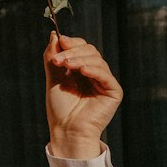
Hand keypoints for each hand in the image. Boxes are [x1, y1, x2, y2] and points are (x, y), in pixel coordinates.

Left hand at [44, 33, 122, 157]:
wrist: (66, 131)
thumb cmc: (60, 109)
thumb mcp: (54, 78)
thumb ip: (53, 58)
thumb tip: (54, 35)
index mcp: (82, 69)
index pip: (81, 47)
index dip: (71, 42)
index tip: (59, 41)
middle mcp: (95, 73)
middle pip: (90, 50)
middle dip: (72, 51)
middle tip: (58, 59)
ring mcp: (104, 82)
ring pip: (96, 59)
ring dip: (79, 59)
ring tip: (65, 65)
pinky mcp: (113, 91)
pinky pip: (105, 75)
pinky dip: (93, 69)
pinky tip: (82, 71)